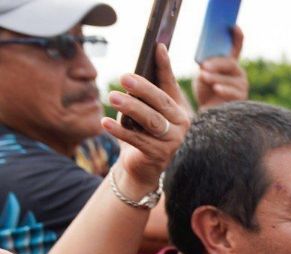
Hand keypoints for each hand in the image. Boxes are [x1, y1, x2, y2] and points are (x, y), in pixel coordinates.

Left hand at [102, 44, 189, 189]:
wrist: (141, 166)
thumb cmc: (142, 132)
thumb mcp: (144, 110)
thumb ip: (143, 93)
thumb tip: (132, 74)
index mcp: (180, 108)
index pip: (170, 83)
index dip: (164, 65)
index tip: (157, 46)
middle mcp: (182, 123)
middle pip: (161, 102)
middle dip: (143, 88)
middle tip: (124, 77)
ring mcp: (174, 140)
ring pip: (152, 120)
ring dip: (132, 108)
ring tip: (112, 97)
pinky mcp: (160, 156)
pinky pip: (138, 140)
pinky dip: (120, 131)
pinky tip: (105, 122)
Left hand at [194, 26, 248, 109]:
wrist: (208, 112)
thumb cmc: (206, 91)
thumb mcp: (204, 73)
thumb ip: (207, 66)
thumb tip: (205, 63)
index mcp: (229, 63)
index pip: (236, 47)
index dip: (237, 36)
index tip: (234, 27)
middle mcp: (238, 72)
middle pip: (230, 63)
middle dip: (217, 63)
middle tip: (204, 66)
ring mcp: (242, 85)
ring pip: (230, 77)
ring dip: (216, 77)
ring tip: (204, 77)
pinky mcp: (242, 98)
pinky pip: (233, 91)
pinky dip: (224, 88)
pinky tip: (216, 88)